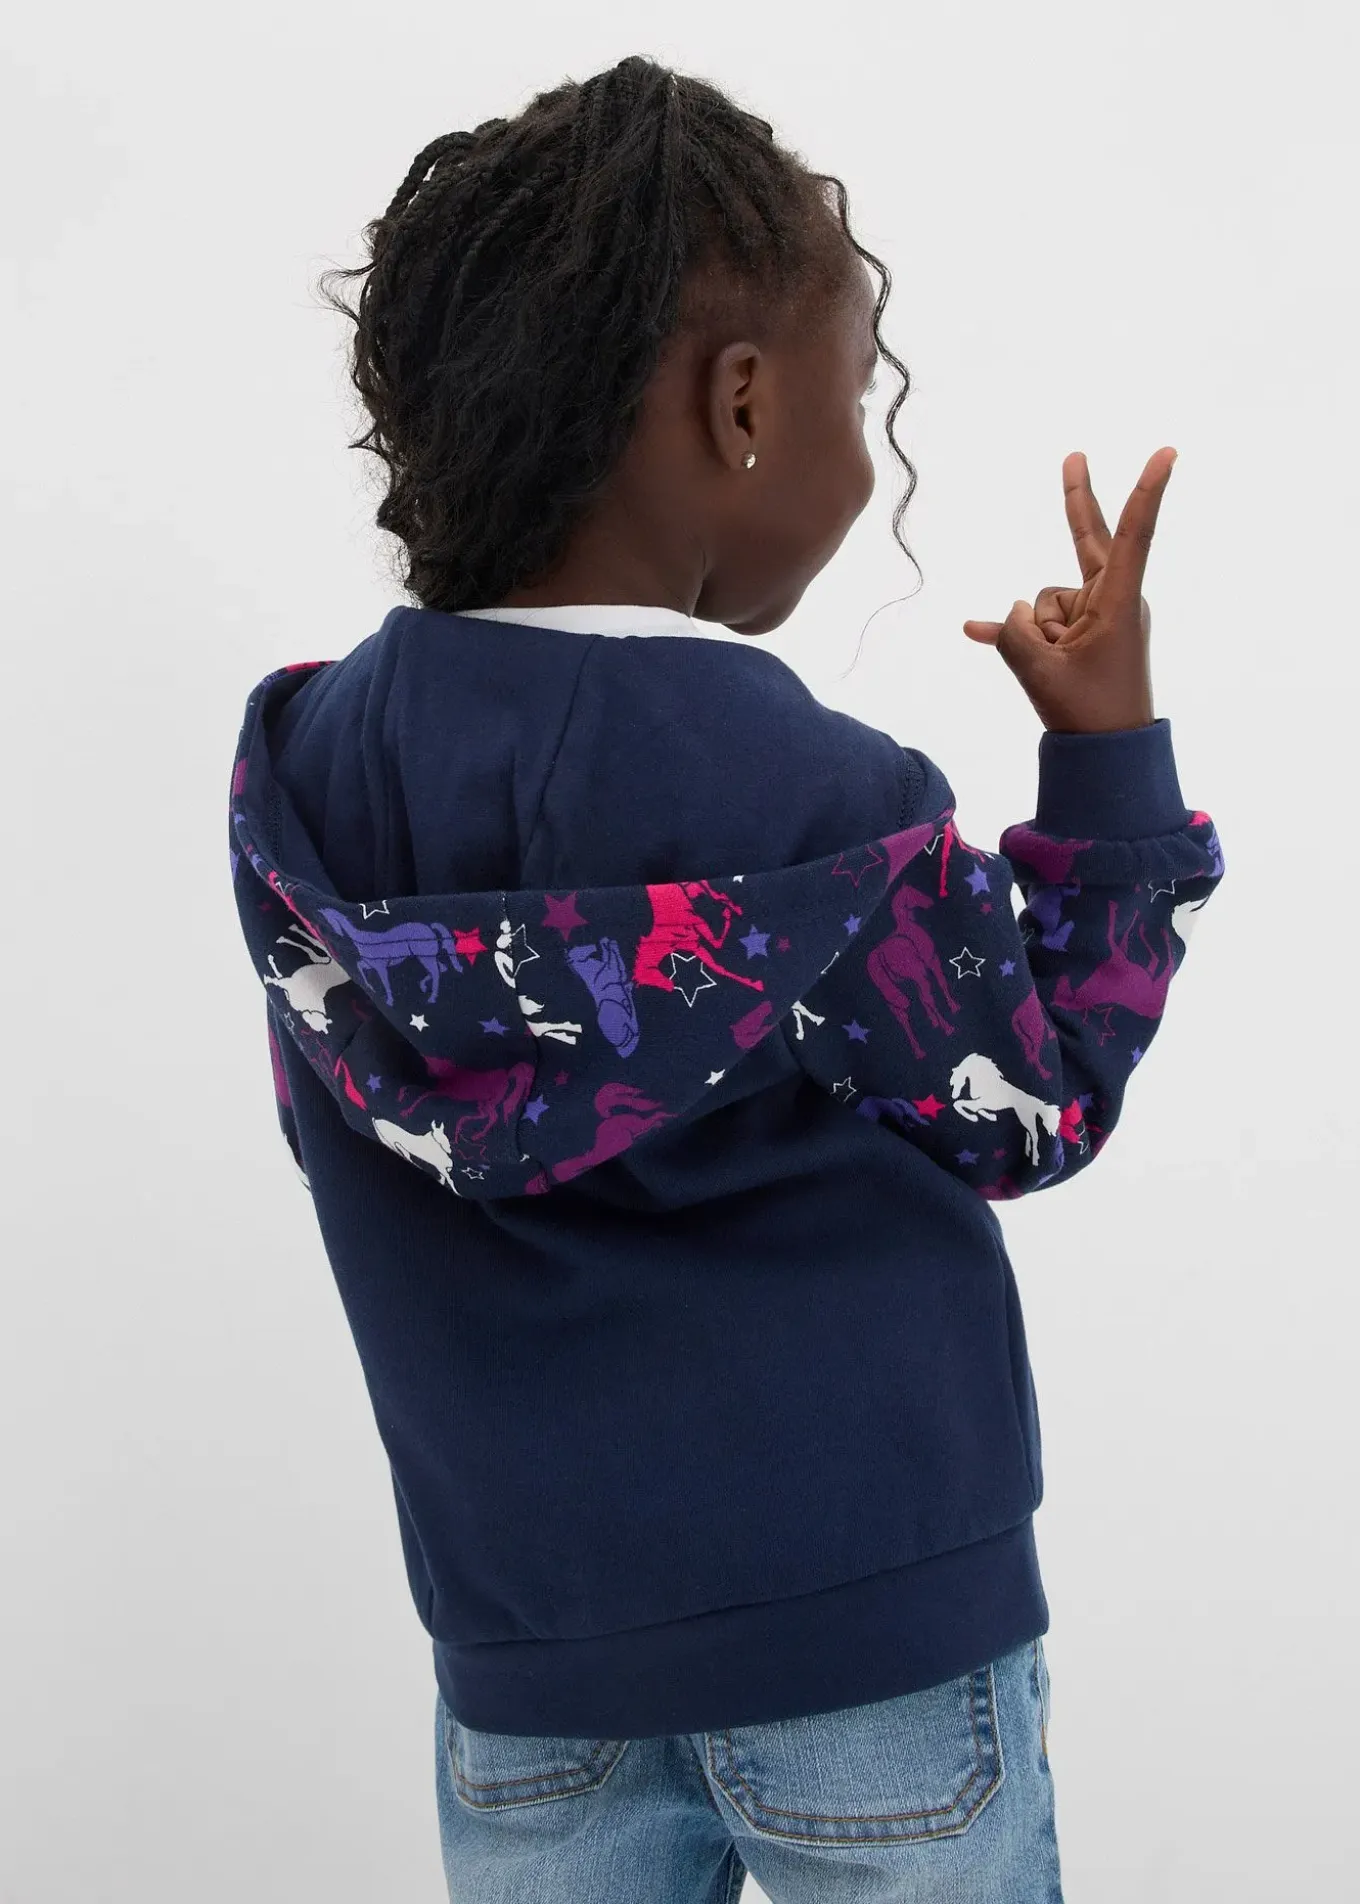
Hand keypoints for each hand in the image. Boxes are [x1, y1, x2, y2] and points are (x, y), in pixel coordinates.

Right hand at [962, 447, 1176, 733]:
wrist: (1109, 755)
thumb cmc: (1089, 713)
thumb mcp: (1042, 673)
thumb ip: (1014, 635)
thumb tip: (1011, 613)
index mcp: (1117, 602)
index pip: (1132, 535)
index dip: (1145, 491)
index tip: (1167, 453)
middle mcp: (1110, 600)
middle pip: (1086, 543)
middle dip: (1076, 502)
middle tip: (1074, 455)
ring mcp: (1094, 617)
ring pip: (1045, 603)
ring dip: (1038, 634)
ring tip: (1056, 671)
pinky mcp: (1079, 637)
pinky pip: (1035, 624)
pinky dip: (1012, 632)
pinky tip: (974, 629)